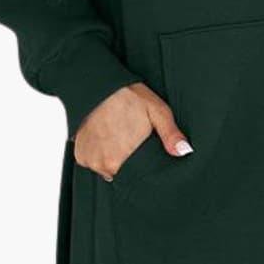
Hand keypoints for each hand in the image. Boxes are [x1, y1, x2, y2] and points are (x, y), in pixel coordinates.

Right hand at [73, 82, 191, 181]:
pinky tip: (106, 138)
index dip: (142, 168)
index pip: (135, 178)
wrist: (98, 84)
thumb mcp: (157, 112)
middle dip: (129, 163)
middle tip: (132, 141)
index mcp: (120, 161)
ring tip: (119, 137)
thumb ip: (171, 135)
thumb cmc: (129, 97)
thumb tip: (184, 151)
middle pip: (122, 174)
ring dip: (113, 158)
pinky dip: (100, 153)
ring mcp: (89, 160)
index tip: (144, 155)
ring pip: (107, 168)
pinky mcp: (79, 154)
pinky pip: (93, 161)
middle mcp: (102, 165)